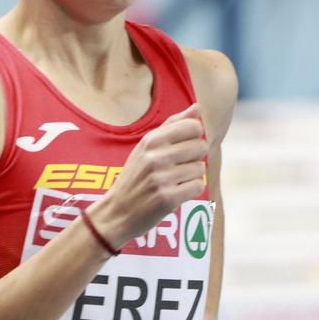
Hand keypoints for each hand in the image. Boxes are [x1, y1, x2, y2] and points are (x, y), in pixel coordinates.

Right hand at [90, 105, 207, 244]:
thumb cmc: (135, 177)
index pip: (193, 126)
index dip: (195, 137)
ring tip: (174, 182)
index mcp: (150, 140)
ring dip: (192, 176)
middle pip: (201, 146)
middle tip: (178, 167)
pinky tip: (175, 193)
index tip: (184, 147)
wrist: (117, 212)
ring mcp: (161, 178)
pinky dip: (190, 191)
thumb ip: (173, 125)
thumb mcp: (146, 147)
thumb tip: (198, 107)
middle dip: (195, 158)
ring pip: (200, 168)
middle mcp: (155, 157)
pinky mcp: (167, 198)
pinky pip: (197, 186)